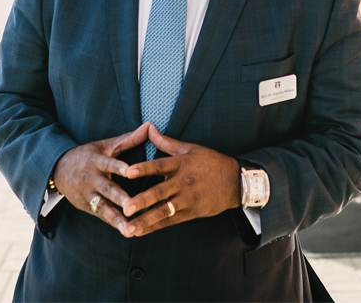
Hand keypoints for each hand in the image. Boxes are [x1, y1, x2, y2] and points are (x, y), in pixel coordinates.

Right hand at [53, 123, 149, 236]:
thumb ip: (129, 138)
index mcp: (96, 160)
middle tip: (132, 207)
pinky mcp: (86, 206)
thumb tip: (150, 125)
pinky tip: (126, 232)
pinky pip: (101, 216)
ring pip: (103, 207)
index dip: (119, 167)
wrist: (58, 169)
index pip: (109, 163)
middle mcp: (91, 178)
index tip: (131, 171)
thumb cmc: (89, 155)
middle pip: (107, 189)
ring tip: (129, 230)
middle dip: (119, 198)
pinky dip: (113, 223)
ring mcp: (87, 194)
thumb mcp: (105, 145)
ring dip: (116, 219)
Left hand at [121, 124, 239, 236]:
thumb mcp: (190, 148)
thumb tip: (148, 128)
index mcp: (182, 164)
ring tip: (128, 228)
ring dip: (146, 220)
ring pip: (164, 211)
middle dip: (142, 201)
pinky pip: (171, 221)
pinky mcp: (192, 212)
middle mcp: (184, 182)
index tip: (127, 171)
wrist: (236, 182)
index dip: (144, 168)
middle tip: (125, 208)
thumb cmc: (210, 162)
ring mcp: (188, 199)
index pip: (160, 165)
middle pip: (160, 192)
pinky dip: (155, 227)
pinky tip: (140, 232)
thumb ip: (166, 142)